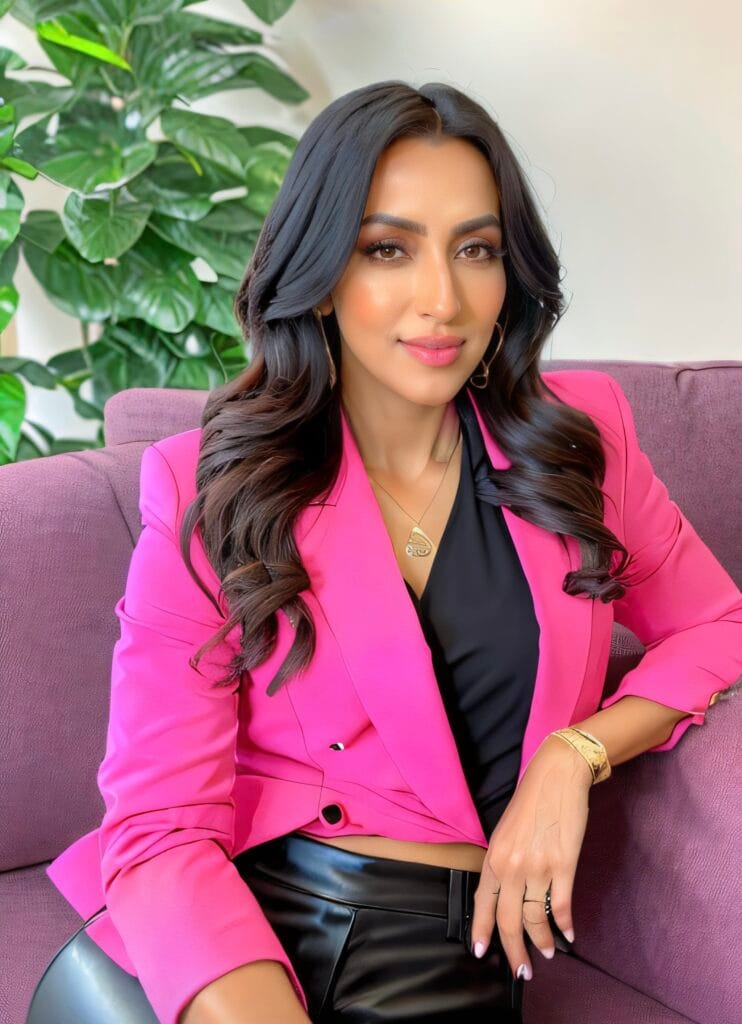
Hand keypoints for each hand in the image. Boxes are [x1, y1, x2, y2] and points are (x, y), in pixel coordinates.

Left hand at [469, 734, 592, 980]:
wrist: (556, 776)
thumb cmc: (531, 802)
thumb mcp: (505, 832)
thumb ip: (503, 863)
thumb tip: (506, 895)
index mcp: (495, 857)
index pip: (483, 904)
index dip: (483, 932)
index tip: (482, 952)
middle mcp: (512, 866)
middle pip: (509, 921)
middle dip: (514, 951)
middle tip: (521, 972)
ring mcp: (537, 867)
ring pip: (536, 919)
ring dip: (542, 942)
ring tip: (547, 953)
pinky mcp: (563, 865)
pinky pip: (562, 906)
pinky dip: (565, 925)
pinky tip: (569, 934)